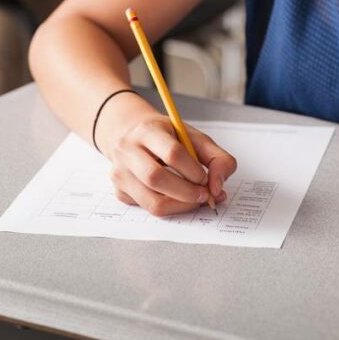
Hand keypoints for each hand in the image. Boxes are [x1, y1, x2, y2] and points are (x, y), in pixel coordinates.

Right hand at [105, 112, 236, 216]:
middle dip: (187, 193)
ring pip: (152, 201)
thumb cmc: (166, 137)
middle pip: (156, 178)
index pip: (172, 153)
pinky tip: (179, 199)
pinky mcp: (120, 191)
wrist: (131, 135)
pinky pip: (148, 209)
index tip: (206, 178)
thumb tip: (217, 187)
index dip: (193, 170)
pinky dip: (170, 209)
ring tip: (196, 200)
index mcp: (147, 130)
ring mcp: (120, 173)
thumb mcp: (194, 137)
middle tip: (205, 195)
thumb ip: (216, 158)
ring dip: (181, 206)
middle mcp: (127, 151)